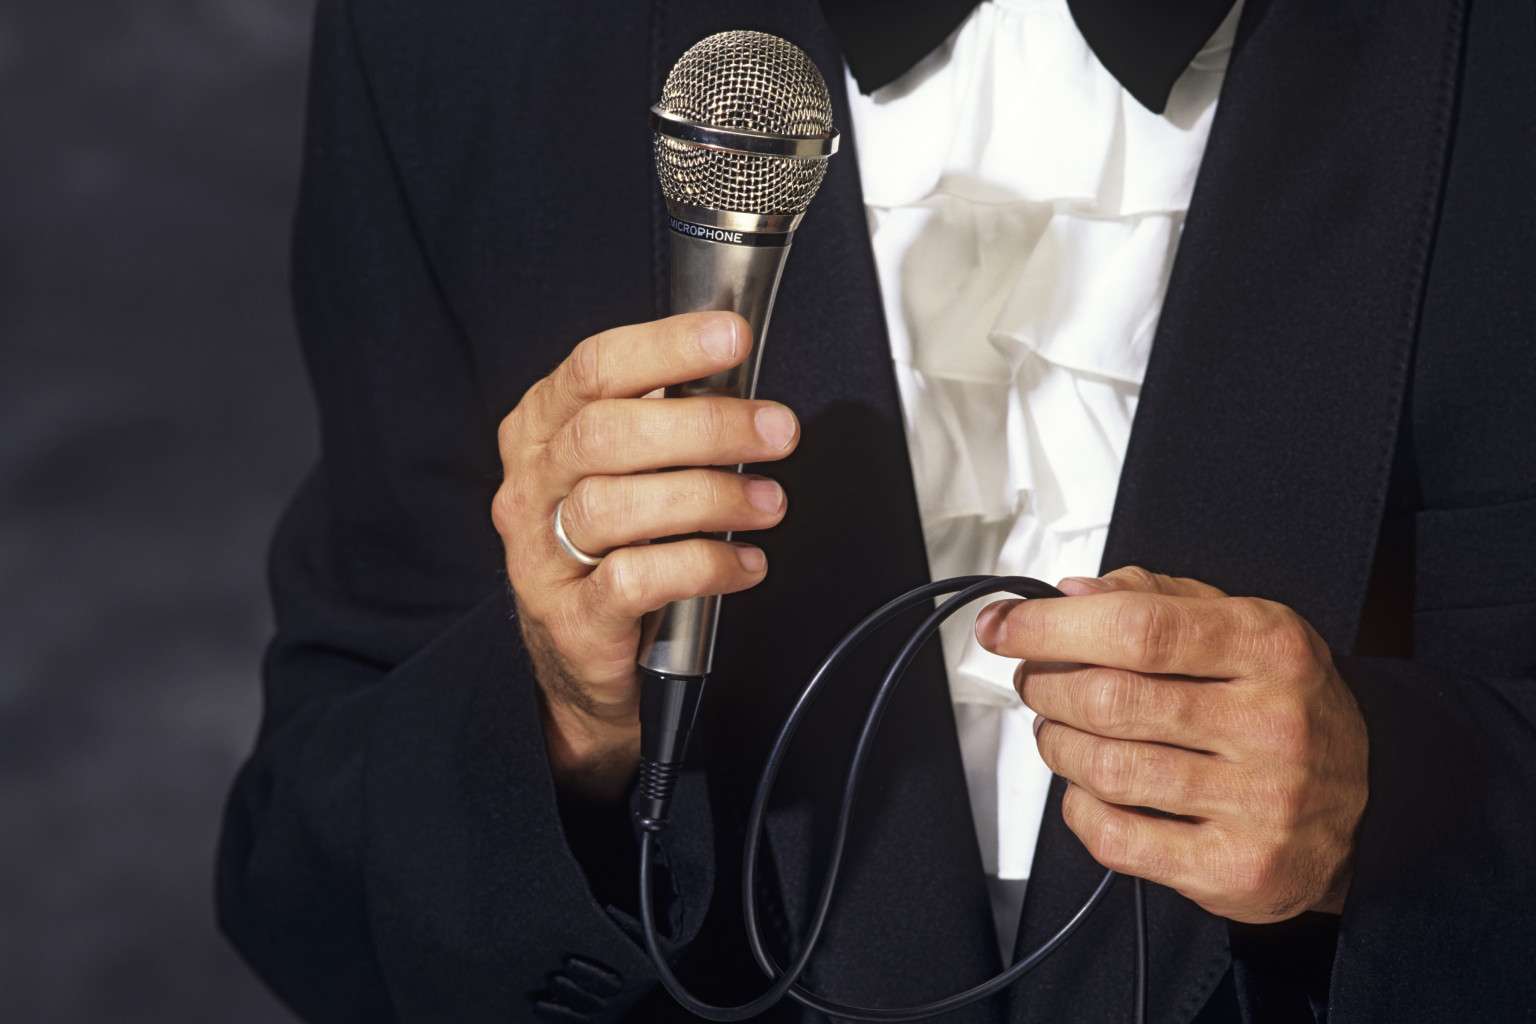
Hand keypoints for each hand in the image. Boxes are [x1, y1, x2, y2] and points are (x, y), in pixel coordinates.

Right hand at [492, 312, 796, 799]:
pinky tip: (745, 566)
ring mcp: (540, 555)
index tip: (731, 337)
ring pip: (616, 506)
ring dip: (711, 498)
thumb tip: (739, 378)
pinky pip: (636, 580)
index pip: (593, 368)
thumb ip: (662, 422)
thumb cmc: (612, 549)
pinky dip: (703, 567)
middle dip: (705, 426)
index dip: (665, 347)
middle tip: (777, 430)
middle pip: (606, 434)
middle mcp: (531, 486)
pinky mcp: (570, 618)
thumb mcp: (622, 474)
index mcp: (541, 431)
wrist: (576, 664)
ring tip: (769, 503)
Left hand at [974, 566, 1368, 923]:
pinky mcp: (1235, 866)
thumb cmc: (1282, 705)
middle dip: (1045, 687)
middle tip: (1036, 682)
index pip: (1137, 627)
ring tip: (1060, 732)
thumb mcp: (1240, 627)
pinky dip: (1079, 810)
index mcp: (1269, 647)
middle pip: (1109, 700)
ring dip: (1056, 745)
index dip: (1051, 627)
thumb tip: (1070, 594)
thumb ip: (1154, 599)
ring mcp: (1258, 802)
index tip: (1006, 626)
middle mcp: (1271, 723)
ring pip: (1103, 769)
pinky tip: (1091, 790)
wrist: (1368, 802)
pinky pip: (1116, 837)